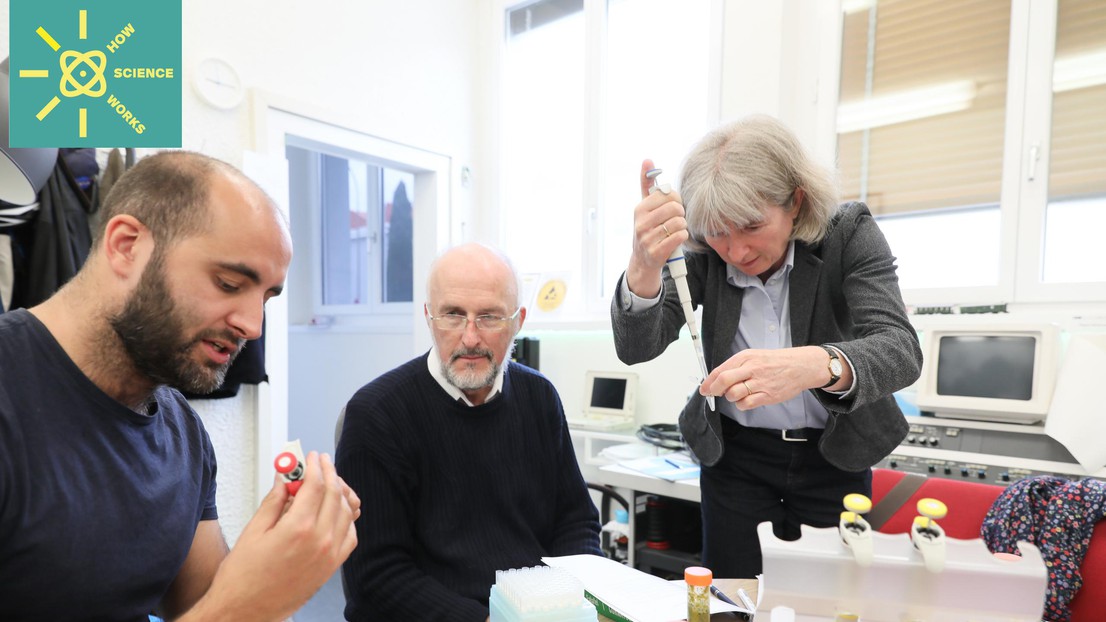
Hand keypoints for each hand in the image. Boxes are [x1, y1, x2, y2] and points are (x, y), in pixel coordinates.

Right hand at [183, 452, 360, 620]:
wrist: (245, 611)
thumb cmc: (243, 577)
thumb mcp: (253, 531)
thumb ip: (274, 501)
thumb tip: (284, 478)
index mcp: (298, 528)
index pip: (317, 485)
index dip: (316, 466)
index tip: (313, 457)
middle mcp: (320, 541)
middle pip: (335, 495)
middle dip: (330, 473)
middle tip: (322, 463)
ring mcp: (329, 555)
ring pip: (347, 513)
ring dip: (340, 493)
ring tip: (329, 483)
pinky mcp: (331, 567)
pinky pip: (350, 535)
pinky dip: (347, 518)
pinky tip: (336, 512)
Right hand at [625, 159, 688, 297]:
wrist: (642, 260)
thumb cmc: (648, 228)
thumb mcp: (645, 207)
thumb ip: (647, 184)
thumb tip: (648, 160)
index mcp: (640, 209)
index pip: (668, 195)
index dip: (676, 200)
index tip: (673, 206)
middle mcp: (641, 223)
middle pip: (675, 208)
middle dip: (681, 213)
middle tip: (677, 219)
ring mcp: (647, 239)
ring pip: (679, 223)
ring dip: (683, 226)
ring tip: (676, 229)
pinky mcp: (655, 253)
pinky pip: (679, 237)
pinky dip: (682, 237)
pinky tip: (677, 238)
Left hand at [699, 346, 833, 409]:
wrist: (800, 366)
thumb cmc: (775, 362)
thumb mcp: (753, 356)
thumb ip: (735, 366)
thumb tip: (716, 379)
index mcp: (745, 357)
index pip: (720, 370)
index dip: (708, 381)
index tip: (704, 388)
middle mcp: (751, 368)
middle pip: (724, 380)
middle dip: (714, 390)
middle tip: (714, 394)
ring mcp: (760, 382)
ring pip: (733, 394)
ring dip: (730, 397)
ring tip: (736, 394)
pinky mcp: (768, 395)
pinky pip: (746, 404)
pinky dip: (741, 405)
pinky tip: (745, 400)